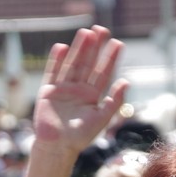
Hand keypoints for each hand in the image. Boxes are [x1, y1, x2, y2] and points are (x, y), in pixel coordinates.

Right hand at [32, 27, 128, 159]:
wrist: (58, 147)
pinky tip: (62, 46)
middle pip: (88, 64)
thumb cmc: (81, 137)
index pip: (103, 73)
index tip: (117, 43)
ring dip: (79, 49)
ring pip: (72, 64)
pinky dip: (56, 60)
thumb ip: (114, 101)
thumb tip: (127, 81)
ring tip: (86, 32)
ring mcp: (63, 89)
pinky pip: (53, 72)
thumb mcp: (102, 118)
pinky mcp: (48, 91)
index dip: (110, 58)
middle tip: (102, 29)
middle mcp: (79, 89)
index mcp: (92, 96)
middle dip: (95, 47)